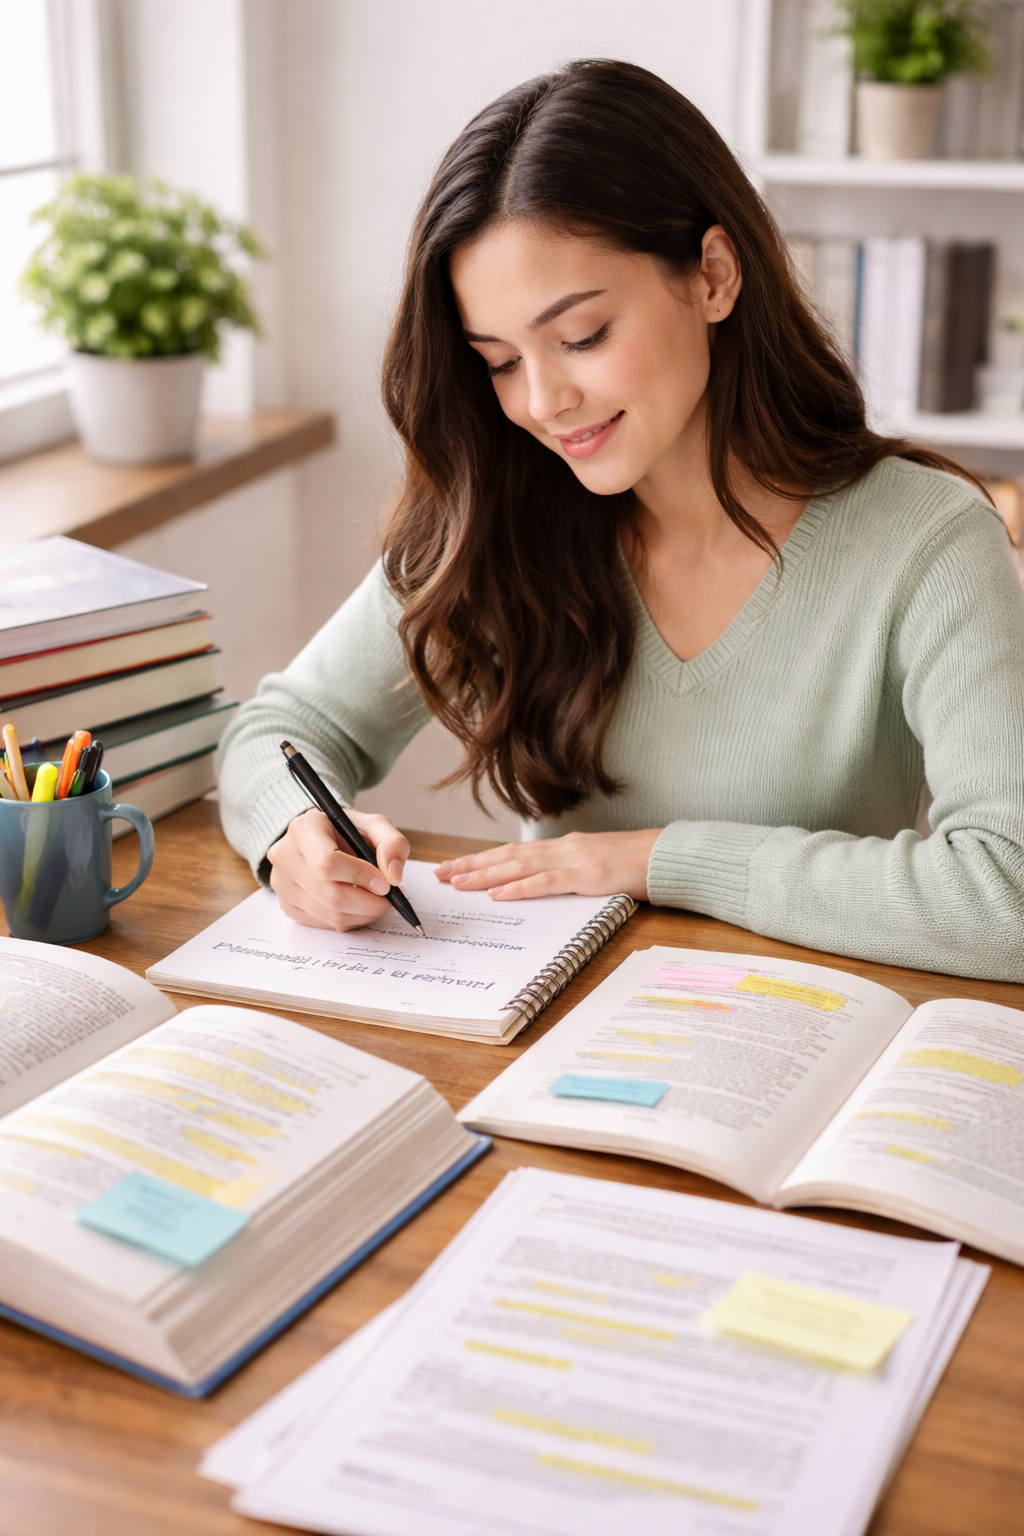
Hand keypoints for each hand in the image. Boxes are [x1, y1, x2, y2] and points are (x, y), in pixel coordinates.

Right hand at [267, 807, 408, 930]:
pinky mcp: (287, 905)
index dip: (361, 877)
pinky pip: (325, 924)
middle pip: (331, 895)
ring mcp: (282, 884)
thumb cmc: (346, 832)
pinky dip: (351, 919)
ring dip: (364, 914)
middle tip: (390, 898)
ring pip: (330, 915)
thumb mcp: (374, 826)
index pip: (328, 863)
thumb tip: (394, 876)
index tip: (385, 883)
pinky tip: (359, 905)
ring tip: (379, 901)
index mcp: (303, 829)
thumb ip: (392, 843)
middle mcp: (285, 857)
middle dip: (369, 903)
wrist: (320, 840)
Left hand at [434, 829, 661, 901]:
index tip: (453, 866)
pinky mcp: (585, 875)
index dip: (481, 859)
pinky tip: (498, 894)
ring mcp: (572, 860)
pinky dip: (519, 887)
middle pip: (506, 856)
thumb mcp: (594, 865)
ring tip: (457, 882)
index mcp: (561, 847)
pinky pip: (545, 883)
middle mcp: (560, 848)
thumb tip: (542, 886)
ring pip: (518, 866)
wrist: (664, 856)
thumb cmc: (633, 864)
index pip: (512, 852)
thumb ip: (568, 872)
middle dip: (471, 864)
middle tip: (440, 874)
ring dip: (485, 874)